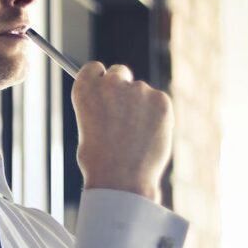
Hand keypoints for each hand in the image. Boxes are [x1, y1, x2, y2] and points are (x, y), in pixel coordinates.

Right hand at [71, 62, 173, 203]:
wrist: (122, 179)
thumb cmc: (100, 162)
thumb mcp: (88, 128)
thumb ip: (100, 109)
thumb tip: (114, 104)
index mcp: (85, 89)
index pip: (94, 68)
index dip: (99, 78)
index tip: (103, 86)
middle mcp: (111, 83)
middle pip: (119, 72)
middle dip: (122, 87)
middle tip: (124, 111)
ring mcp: (138, 89)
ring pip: (142, 91)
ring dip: (141, 106)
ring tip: (136, 137)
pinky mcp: (161, 100)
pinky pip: (159, 102)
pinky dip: (157, 116)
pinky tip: (149, 137)